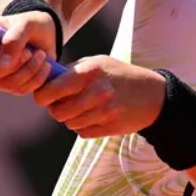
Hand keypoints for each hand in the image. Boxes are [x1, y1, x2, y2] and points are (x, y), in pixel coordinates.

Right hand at [0, 11, 56, 94]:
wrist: (46, 33)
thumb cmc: (31, 23)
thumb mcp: (26, 23)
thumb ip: (14, 39)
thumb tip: (2, 65)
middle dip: (13, 65)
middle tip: (29, 52)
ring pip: (5, 84)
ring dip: (29, 70)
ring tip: (41, 54)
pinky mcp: (11, 84)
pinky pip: (20, 90)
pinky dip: (36, 78)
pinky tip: (44, 65)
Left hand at [33, 56, 164, 137]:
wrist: (153, 94)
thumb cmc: (120, 75)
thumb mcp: (98, 62)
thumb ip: (72, 71)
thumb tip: (46, 81)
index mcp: (89, 72)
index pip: (52, 90)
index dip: (42, 95)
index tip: (44, 96)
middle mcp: (96, 93)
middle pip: (58, 112)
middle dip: (56, 109)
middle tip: (62, 103)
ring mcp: (104, 112)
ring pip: (70, 124)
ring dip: (71, 118)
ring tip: (82, 107)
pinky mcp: (110, 128)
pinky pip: (83, 132)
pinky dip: (83, 126)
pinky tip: (93, 116)